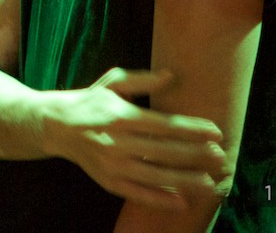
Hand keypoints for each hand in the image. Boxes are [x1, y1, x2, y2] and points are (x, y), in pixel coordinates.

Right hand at [44, 68, 227, 210]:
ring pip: (155, 175)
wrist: (55, 126)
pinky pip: (138, 194)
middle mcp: (116, 142)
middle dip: (195, 154)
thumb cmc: (89, 101)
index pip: (164, 124)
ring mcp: (112, 165)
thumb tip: (172, 76)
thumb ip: (142, 80)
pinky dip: (160, 199)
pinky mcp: (108, 182)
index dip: (192, 129)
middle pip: (164, 151)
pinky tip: (182, 201)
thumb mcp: (112, 82)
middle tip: (220, 156)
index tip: (216, 132)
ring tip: (211, 182)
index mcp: (120, 116)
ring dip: (185, 180)